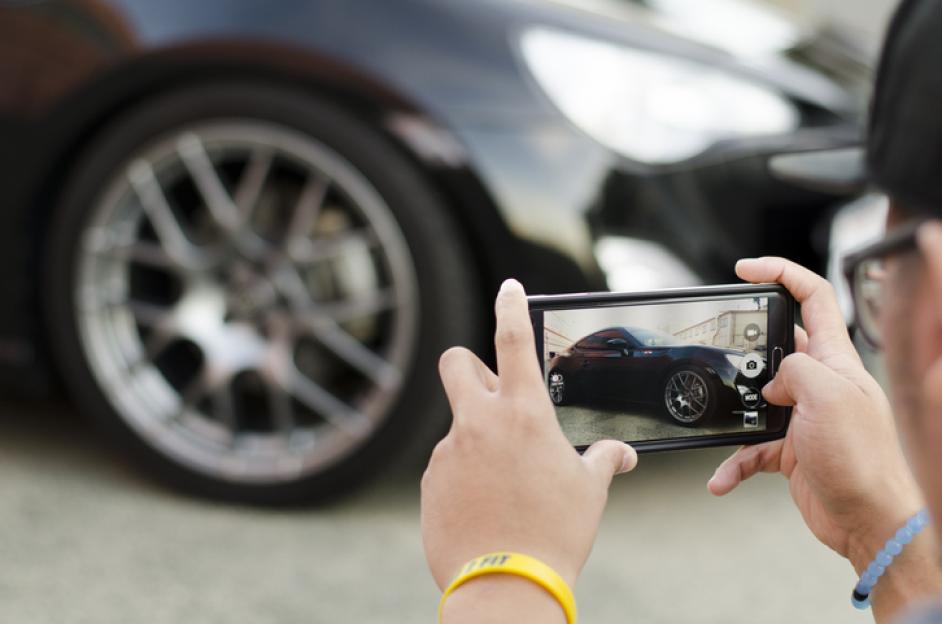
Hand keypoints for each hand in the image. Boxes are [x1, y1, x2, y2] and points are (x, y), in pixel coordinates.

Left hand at [421, 279, 636, 599]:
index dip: (510, 306)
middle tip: (491, 394)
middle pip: (456, 363)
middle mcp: (478, 423)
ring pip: (457, 426)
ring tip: (504, 486)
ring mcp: (448, 452)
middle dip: (469, 366)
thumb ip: (603, 461)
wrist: (506, 586)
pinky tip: (484, 507)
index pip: (513, 339)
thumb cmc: (555, 533)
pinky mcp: (429, 482)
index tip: (508, 288)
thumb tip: (622, 455)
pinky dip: (464, 476)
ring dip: (477, 441)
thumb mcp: (588, 492)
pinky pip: (446, 466)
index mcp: (523, 414)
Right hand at [709, 257, 931, 618]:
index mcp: (835, 360)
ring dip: (734, 414)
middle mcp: (820, 384)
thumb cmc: (863, 460)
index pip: (813, 297)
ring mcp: (805, 417)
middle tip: (722, 354)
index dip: (780, 273)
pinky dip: (733, 462)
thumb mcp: (828, 396)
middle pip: (776, 347)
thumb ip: (794, 370)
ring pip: (756, 400)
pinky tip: (722, 477)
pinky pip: (751, 448)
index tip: (745, 269)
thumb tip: (773, 382)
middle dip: (745, 351)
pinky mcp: (792, 450)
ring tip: (723, 419)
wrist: (870, 521)